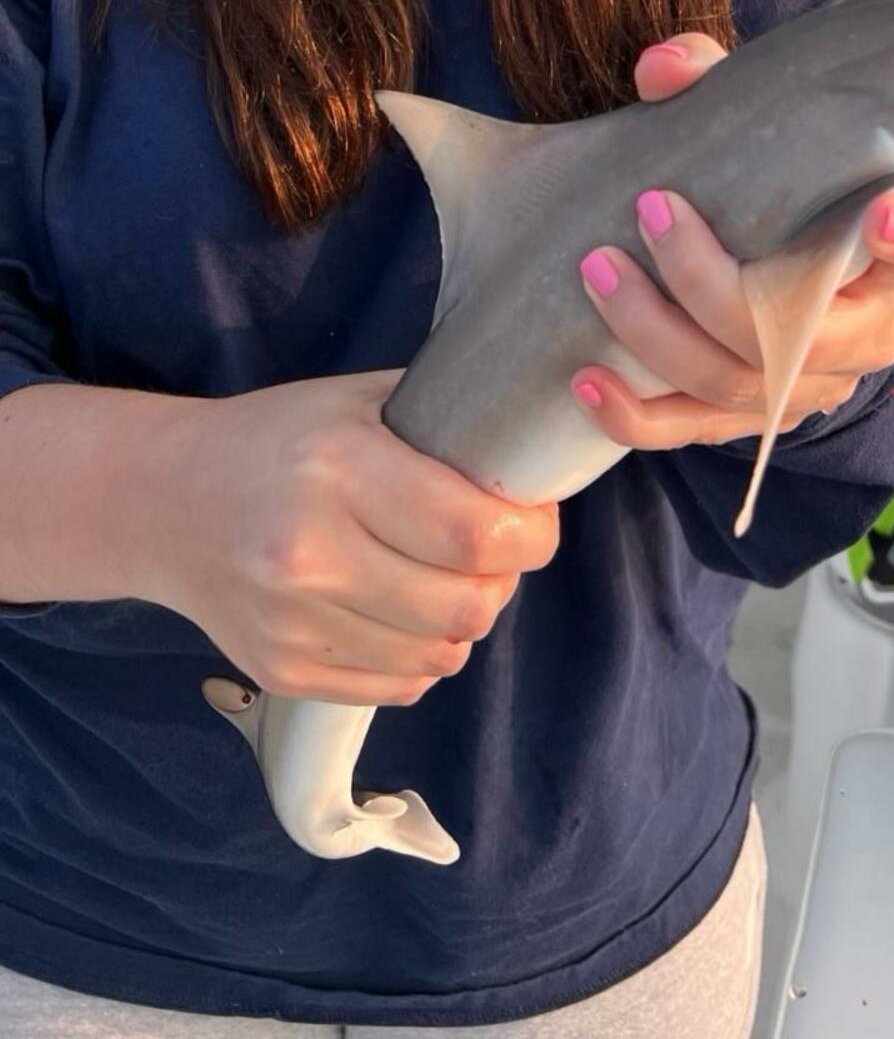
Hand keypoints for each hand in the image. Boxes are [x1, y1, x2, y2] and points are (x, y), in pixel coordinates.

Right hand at [145, 367, 558, 705]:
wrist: (163, 500)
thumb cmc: (281, 439)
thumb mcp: (361, 401)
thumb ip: (446, 422)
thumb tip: (537, 449)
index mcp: (340, 471)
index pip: (474, 532)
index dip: (529, 535)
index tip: (533, 520)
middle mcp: (312, 555)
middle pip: (467, 605)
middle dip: (503, 580)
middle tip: (494, 551)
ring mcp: (293, 624)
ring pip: (440, 655)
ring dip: (463, 620)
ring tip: (445, 577)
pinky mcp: (283, 672)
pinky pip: (400, 686)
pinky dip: (422, 654)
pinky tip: (402, 611)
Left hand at [570, 30, 893, 449]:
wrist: (783, 248)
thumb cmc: (784, 181)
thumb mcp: (767, 121)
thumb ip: (720, 83)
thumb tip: (661, 71)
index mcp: (891, 248)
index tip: (884, 212)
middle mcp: (864, 326)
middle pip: (802, 332)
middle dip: (713, 281)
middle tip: (652, 211)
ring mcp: (813, 381)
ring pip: (740, 383)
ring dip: (658, 332)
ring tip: (600, 272)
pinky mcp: (757, 417)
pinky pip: (696, 432)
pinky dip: (636, 416)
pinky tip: (586, 381)